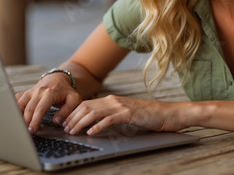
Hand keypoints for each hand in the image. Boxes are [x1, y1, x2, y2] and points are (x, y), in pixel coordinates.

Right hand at [16, 74, 82, 134]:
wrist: (57, 78)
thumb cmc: (66, 91)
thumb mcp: (74, 99)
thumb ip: (67, 110)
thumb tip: (57, 121)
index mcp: (50, 93)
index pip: (40, 108)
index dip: (35, 121)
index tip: (33, 131)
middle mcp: (38, 91)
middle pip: (29, 108)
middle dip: (26, 122)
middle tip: (27, 134)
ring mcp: (30, 91)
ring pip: (20, 104)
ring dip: (18, 116)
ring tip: (20, 127)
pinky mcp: (26, 93)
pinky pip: (17, 100)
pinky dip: (14, 108)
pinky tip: (14, 118)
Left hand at [63, 95, 185, 134]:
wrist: (168, 113)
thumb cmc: (148, 116)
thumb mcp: (125, 114)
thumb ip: (111, 115)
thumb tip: (94, 123)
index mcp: (112, 100)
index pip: (87, 104)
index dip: (73, 113)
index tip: (64, 122)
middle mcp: (114, 100)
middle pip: (87, 106)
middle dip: (73, 118)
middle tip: (65, 129)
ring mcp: (121, 106)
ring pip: (94, 112)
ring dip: (81, 122)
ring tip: (73, 131)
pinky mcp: (129, 114)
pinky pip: (110, 119)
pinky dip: (98, 125)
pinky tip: (91, 132)